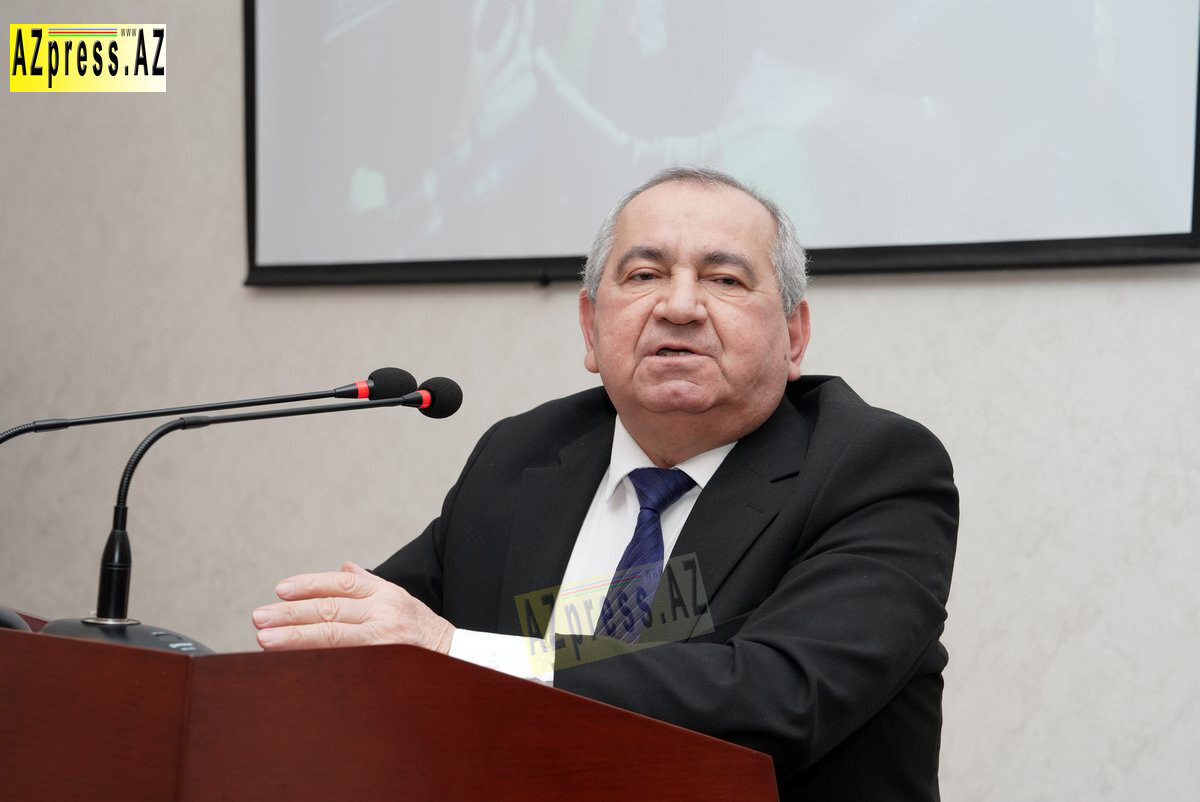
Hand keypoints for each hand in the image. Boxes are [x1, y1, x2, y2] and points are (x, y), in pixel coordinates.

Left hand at [252, 561, 454, 652]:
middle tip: (260, 618)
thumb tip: (344, 568)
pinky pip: (345, 661)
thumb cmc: (423, 630)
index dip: (309, 585)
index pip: (341, 585)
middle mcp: (385, 613)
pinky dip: (319, 661)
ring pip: (333, 635)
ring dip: (296, 637)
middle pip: (330, 609)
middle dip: (291, 614)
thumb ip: (370, 585)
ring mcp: (385, 640)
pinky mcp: (385, 663)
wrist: (458, 659)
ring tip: (266, 639)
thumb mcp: (401, 599)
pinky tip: (296, 664)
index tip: (279, 590)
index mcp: (385, 594)